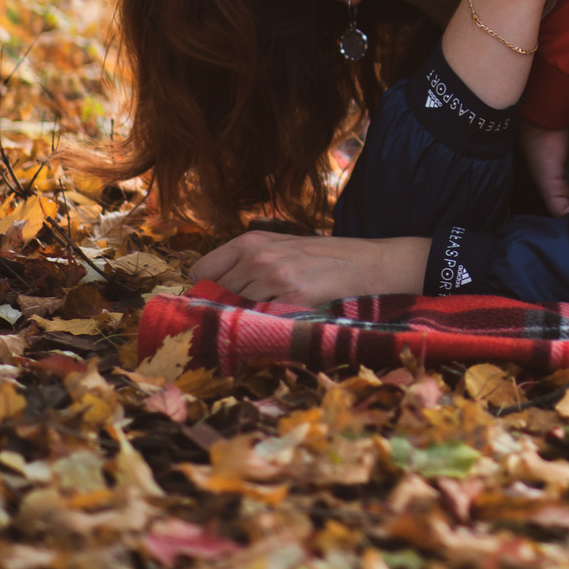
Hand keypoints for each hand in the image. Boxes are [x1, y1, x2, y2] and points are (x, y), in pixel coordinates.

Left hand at [192, 231, 431, 305]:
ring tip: (269, 317)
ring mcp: (275, 278)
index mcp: (251, 242)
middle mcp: (258, 257)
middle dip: (226, 309)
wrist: (367, 264)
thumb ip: (247, 264)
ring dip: (248, 320)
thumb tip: (211, 294)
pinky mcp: (293, 299)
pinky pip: (263, 321)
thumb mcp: (281, 248)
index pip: (200, 271)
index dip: (205, 291)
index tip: (215, 302)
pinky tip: (284, 320)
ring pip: (237, 311)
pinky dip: (268, 326)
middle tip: (245, 316)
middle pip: (216, 296)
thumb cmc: (322, 259)